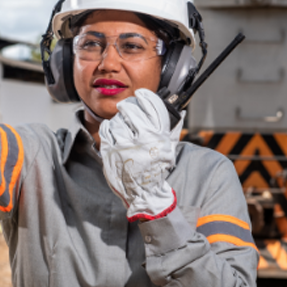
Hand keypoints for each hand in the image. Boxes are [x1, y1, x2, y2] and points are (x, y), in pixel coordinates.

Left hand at [99, 89, 184, 221]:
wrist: (143, 191)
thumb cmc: (155, 168)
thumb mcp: (168, 148)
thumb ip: (173, 128)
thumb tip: (179, 111)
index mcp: (158, 135)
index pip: (151, 106)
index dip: (144, 97)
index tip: (140, 95)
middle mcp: (142, 138)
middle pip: (132, 109)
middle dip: (128, 106)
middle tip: (127, 108)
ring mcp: (125, 144)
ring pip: (118, 119)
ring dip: (118, 119)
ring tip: (122, 125)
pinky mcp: (111, 150)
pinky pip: (107, 129)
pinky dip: (108, 127)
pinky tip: (113, 131)